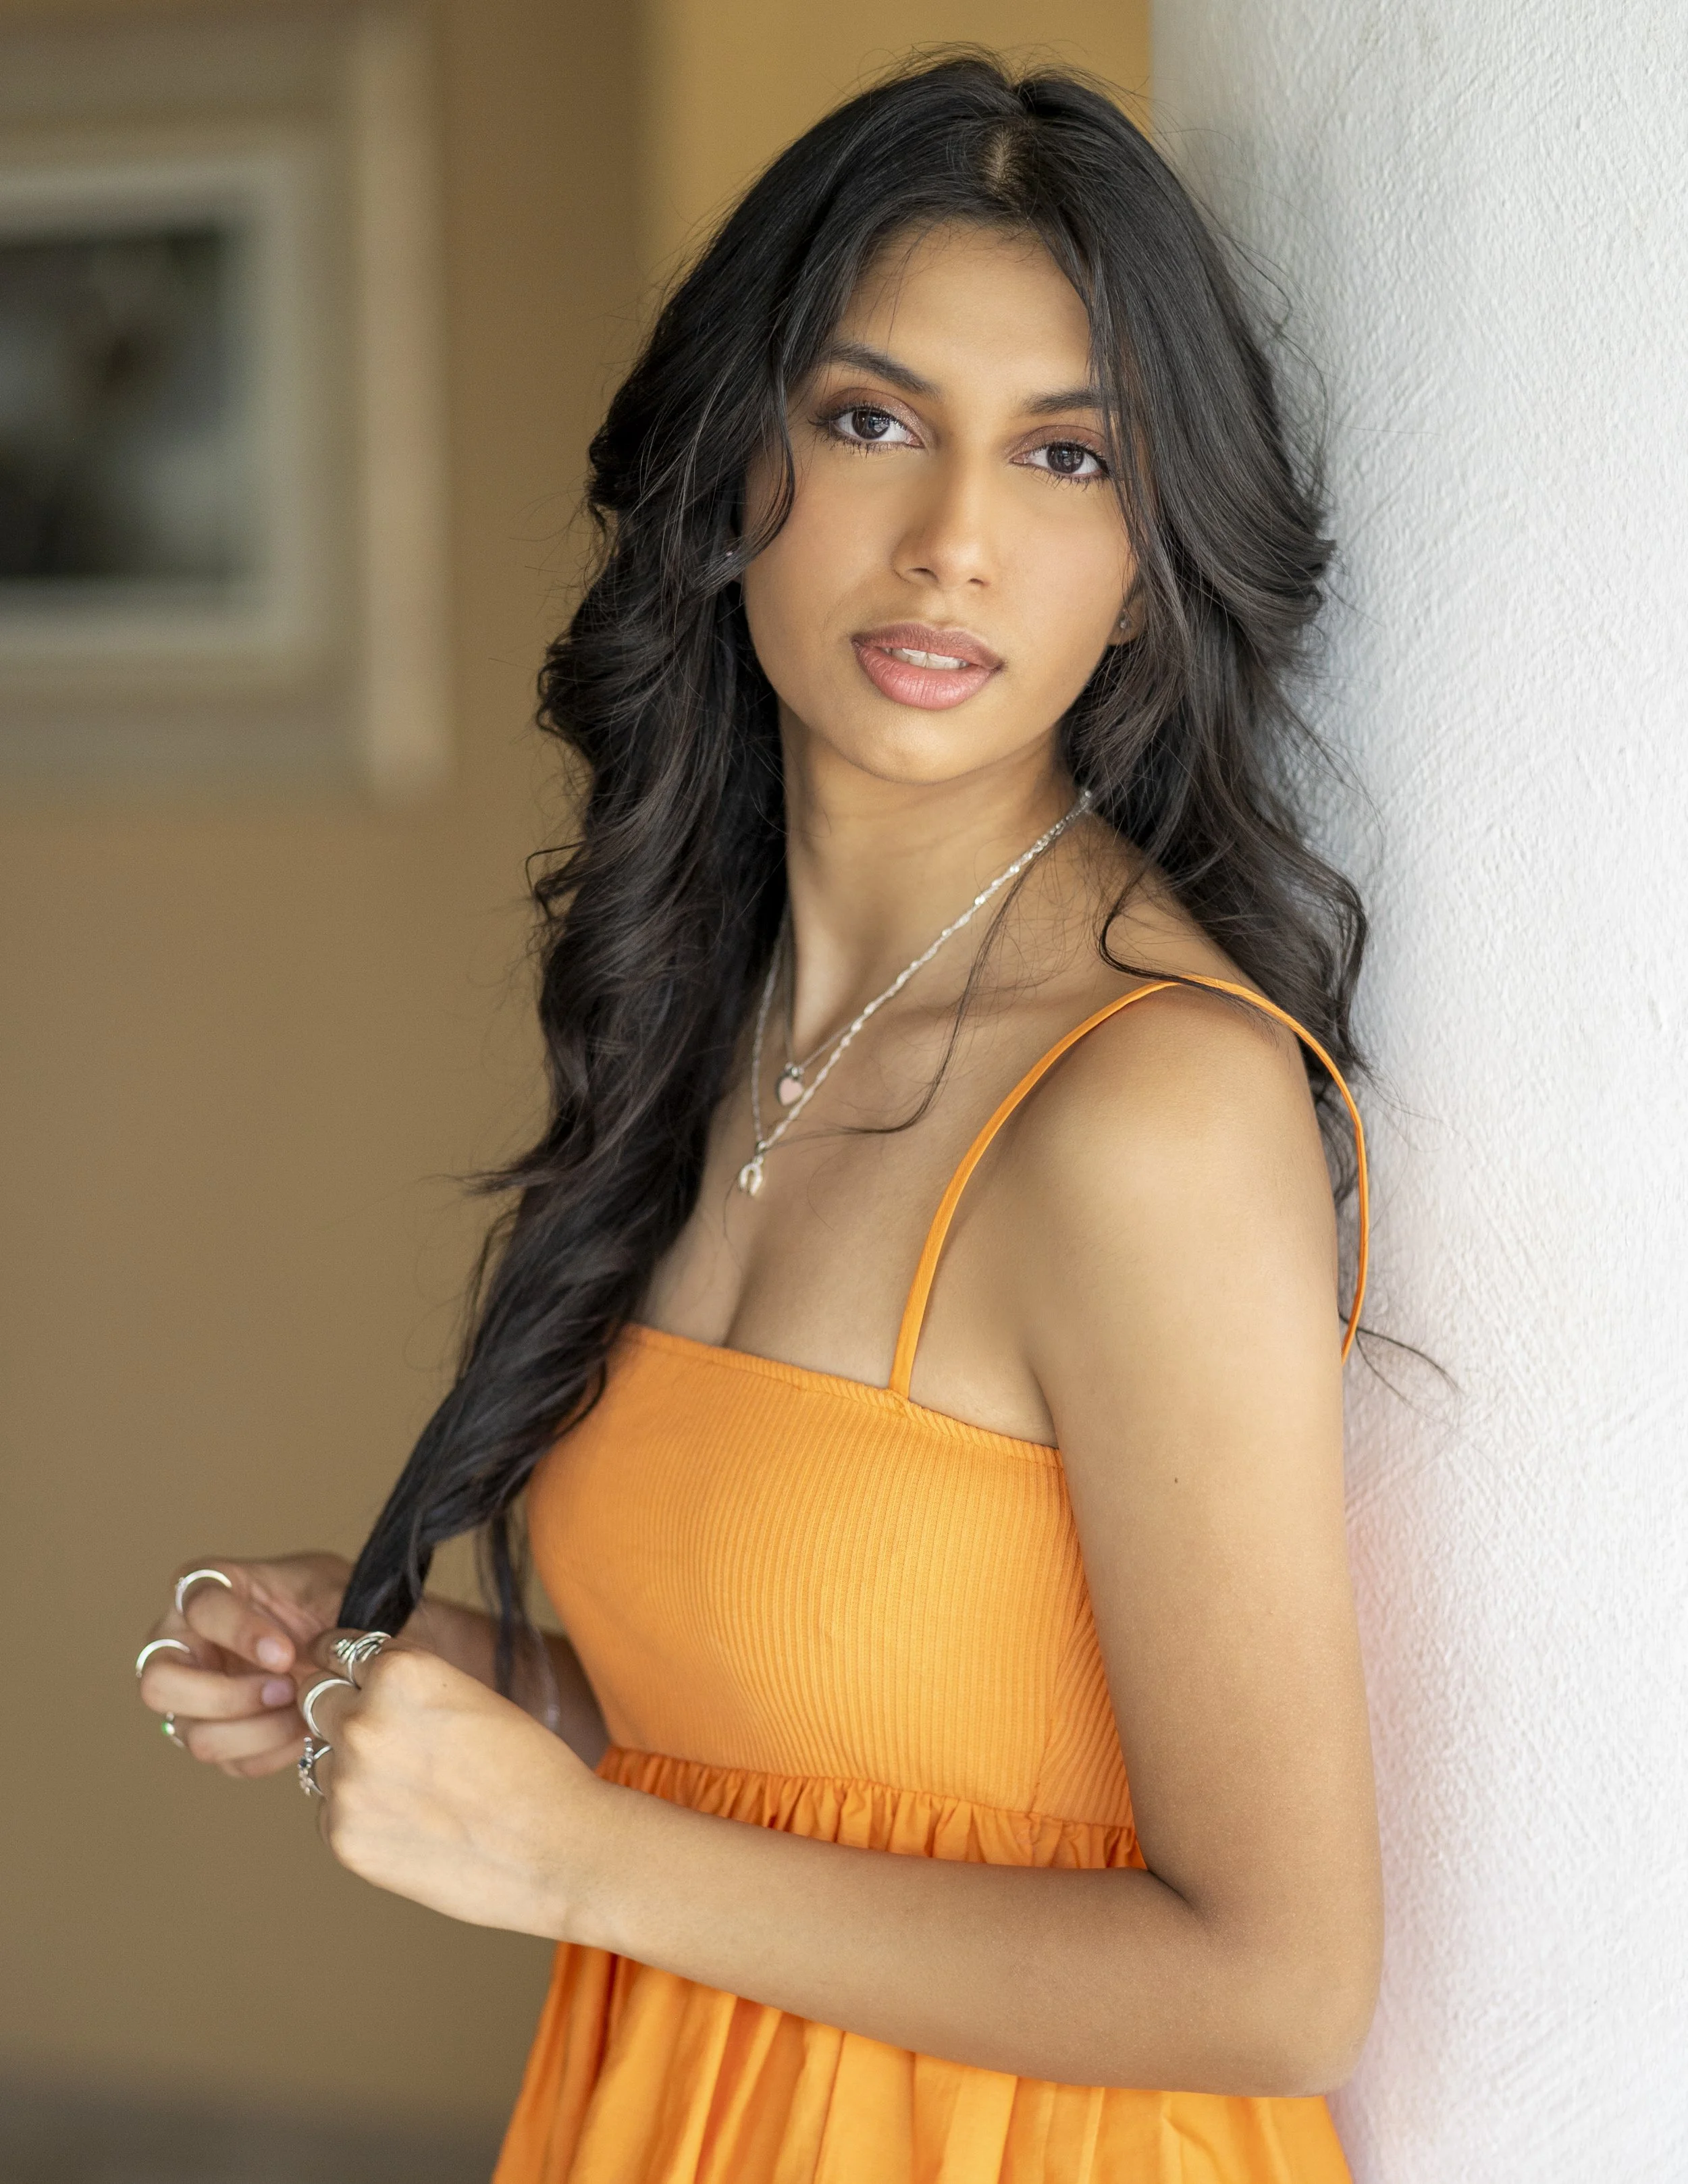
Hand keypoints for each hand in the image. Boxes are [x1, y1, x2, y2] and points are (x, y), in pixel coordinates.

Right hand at [135, 1553, 349, 1776]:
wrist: (338, 1641)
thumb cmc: (322, 1602)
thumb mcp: (325, 1586)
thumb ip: (325, 1600)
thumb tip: (327, 1640)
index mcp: (202, 1588)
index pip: (200, 1608)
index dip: (239, 1633)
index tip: (284, 1654)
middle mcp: (178, 1645)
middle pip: (159, 1685)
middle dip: (226, 1697)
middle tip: (285, 1690)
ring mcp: (188, 1698)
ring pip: (195, 1736)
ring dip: (257, 1732)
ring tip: (305, 1712)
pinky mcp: (213, 1736)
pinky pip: (231, 1763)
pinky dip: (273, 1752)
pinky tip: (305, 1730)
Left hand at [303, 1630, 605, 1936]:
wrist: (558, 1850)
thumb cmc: (529, 1769)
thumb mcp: (468, 1695)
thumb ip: (405, 1687)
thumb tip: (354, 1688)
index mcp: (400, 1672)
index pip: (336, 1649)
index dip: (345, 1664)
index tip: (346, 1675)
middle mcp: (363, 1720)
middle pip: (315, 1698)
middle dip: (341, 1710)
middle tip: (384, 1737)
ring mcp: (347, 1783)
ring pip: (321, 1757)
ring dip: (350, 1766)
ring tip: (413, 1790)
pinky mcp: (342, 1837)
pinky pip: (329, 1811)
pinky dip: (359, 1814)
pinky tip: (411, 1825)